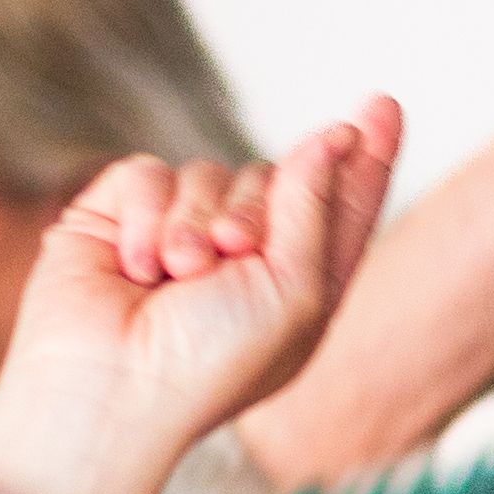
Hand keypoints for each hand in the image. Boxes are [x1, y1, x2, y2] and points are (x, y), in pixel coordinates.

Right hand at [0, 103, 403, 493]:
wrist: (110, 389)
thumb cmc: (214, 361)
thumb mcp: (296, 290)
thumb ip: (317, 208)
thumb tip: (335, 136)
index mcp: (302, 279)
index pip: (341, 203)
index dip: (364, 154)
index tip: (383, 104)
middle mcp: (245, 253)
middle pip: (275, 175)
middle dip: (256, 208)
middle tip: (229, 254)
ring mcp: (180, 232)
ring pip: (210, 171)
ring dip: (196, 222)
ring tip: (176, 275)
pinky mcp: (119, 216)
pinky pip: (149, 173)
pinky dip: (146, 214)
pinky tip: (133, 265)